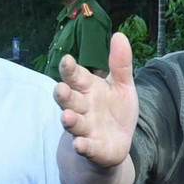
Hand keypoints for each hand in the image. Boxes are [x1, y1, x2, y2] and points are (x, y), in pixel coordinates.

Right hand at [56, 33, 137, 169]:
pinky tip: (80, 144)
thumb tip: (119, 35)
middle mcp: (82, 107)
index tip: (67, 60)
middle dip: (63, 94)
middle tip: (61, 89)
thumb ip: (120, 64)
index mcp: (88, 88)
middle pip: (69, 99)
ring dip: (70, 120)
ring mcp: (85, 128)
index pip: (76, 76)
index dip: (70, 69)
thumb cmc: (115, 110)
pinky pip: (86, 146)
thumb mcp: (122, 85)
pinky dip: (82, 146)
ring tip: (66, 117)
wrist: (116, 142)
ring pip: (74, 122)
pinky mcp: (92, 148)